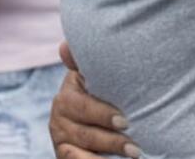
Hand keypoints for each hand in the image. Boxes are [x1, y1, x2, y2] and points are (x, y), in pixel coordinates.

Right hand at [50, 42, 138, 158]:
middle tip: (135, 146)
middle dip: (112, 140)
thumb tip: (64, 46)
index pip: (83, 106)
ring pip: (81, 149)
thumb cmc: (106, 86)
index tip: (126, 121)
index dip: (103, 115)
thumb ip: (87, 62)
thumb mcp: (98, 74)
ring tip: (134, 153)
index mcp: (69, 92)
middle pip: (84, 132)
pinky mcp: (63, 152)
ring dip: (107, 153)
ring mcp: (60, 135)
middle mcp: (59, 114)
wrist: (99, 109)